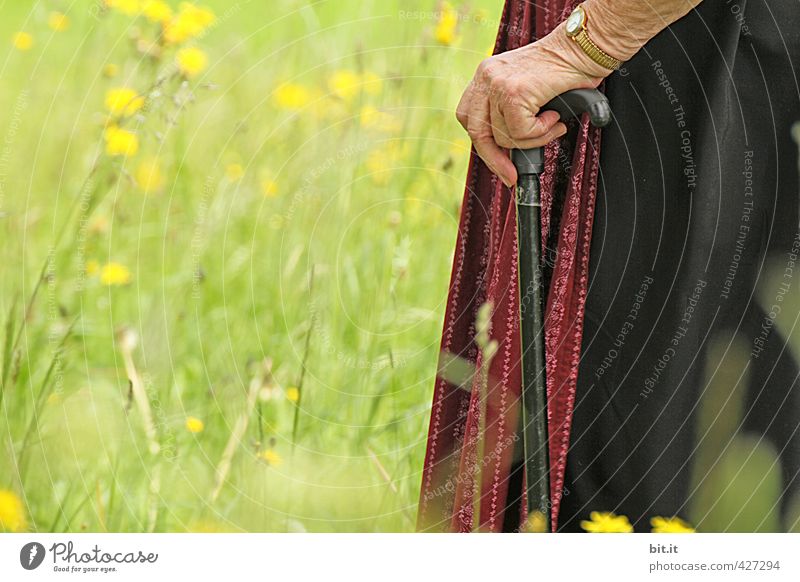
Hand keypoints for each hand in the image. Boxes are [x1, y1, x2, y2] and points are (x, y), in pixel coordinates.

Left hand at [456, 23, 610, 186]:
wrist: (585, 48)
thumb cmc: (565, 69)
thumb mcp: (527, 91)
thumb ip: (509, 113)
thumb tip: (506, 152)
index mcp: (486, 75)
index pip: (469, 118)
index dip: (483, 145)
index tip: (498, 162)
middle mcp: (487, 76)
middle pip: (478, 132)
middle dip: (495, 160)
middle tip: (512, 175)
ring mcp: (498, 83)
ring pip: (503, 136)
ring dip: (533, 139)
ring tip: (553, 124)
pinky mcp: (514, 91)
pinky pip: (521, 132)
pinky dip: (541, 133)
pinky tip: (555, 118)